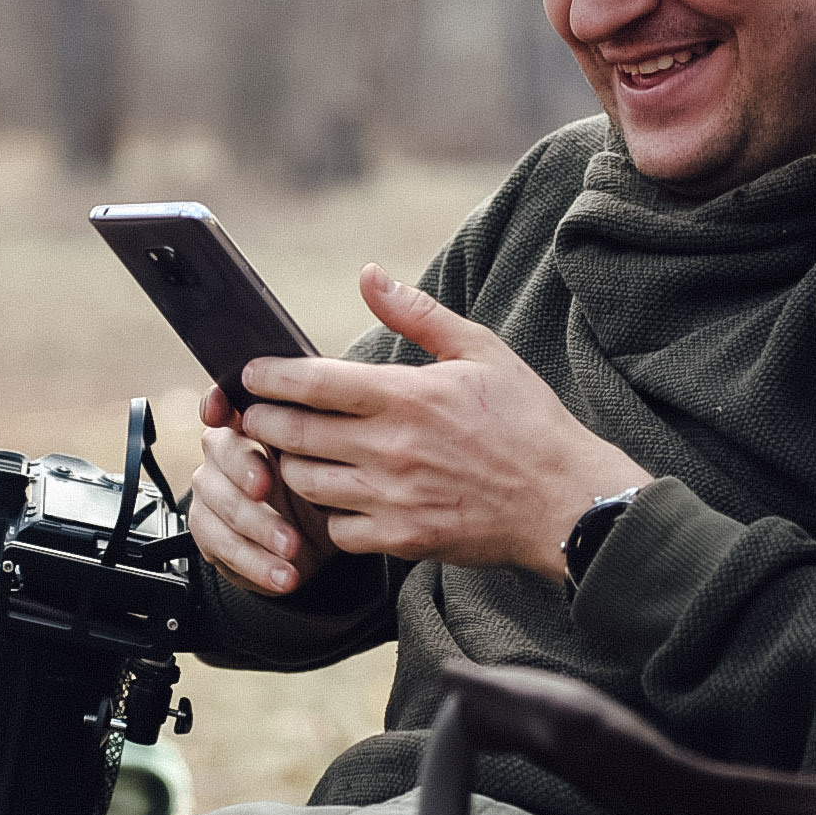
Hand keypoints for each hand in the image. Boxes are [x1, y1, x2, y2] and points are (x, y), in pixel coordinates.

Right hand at [186, 391, 339, 595]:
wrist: (313, 544)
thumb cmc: (321, 491)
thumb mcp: (331, 465)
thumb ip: (323, 439)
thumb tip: (331, 419)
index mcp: (252, 423)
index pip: (224, 404)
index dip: (218, 405)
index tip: (225, 415)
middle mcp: (224, 453)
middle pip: (224, 455)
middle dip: (248, 474)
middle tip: (268, 490)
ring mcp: (212, 492)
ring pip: (223, 506)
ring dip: (260, 530)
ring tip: (293, 548)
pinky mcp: (207, 532)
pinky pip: (223, 546)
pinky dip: (257, 563)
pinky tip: (283, 574)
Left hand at [237, 264, 649, 581]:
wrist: (566, 500)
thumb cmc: (527, 421)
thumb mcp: (481, 350)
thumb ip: (418, 314)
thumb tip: (368, 274)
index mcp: (407, 396)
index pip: (312, 381)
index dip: (268, 376)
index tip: (250, 373)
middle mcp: (392, 448)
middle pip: (295, 433)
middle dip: (263, 420)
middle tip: (257, 413)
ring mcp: (394, 498)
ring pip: (306, 484)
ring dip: (290, 466)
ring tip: (293, 453)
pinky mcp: (402, 540)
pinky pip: (336, 531)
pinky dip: (327, 516)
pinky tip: (336, 499)